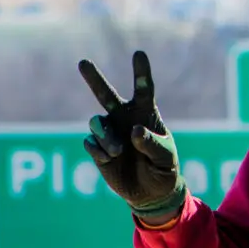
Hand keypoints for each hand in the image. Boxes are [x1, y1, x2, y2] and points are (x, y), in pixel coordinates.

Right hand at [78, 51, 184, 222]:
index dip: (140, 72)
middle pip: (106, 94)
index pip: (143, 89)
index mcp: (145, 114)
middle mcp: (124, 119)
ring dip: (105, 136)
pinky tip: (110, 159)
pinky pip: (91, 143)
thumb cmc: (163, 170)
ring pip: (96, 122)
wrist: (150, 193)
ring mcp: (109, 133)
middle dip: (94, 78)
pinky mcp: (98, 149)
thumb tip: (134, 130)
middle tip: (83, 62)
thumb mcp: (165, 158)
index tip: (139, 54)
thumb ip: (152, 144)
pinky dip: (100, 151)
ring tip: (117, 152)